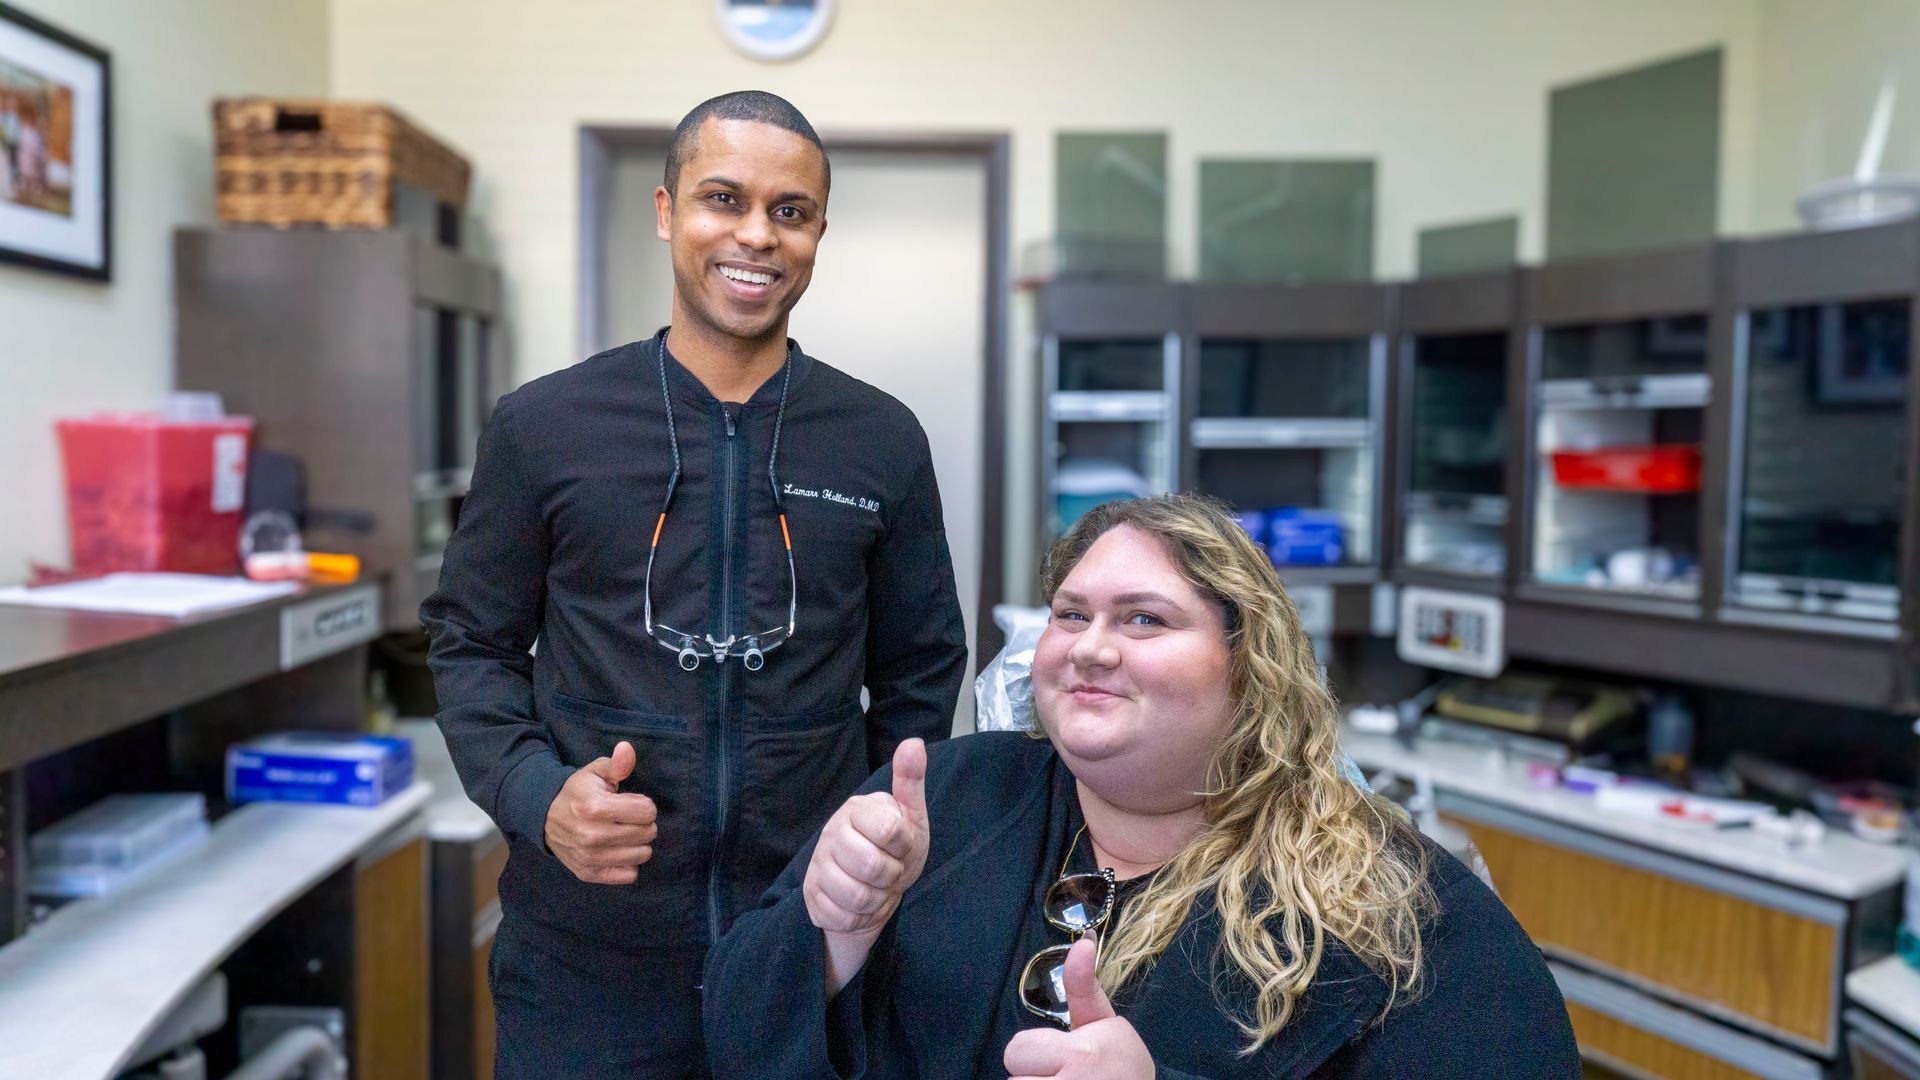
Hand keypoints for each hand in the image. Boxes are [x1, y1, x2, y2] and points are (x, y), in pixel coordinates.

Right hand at [544, 741, 658, 883]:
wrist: (544, 816)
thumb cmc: (577, 792)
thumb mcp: (595, 772)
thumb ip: (616, 763)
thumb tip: (627, 750)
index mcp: (596, 807)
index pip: (647, 811)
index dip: (643, 804)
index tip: (630, 803)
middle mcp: (592, 835)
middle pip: (647, 833)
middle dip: (643, 823)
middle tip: (627, 818)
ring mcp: (589, 857)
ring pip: (642, 855)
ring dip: (638, 843)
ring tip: (623, 833)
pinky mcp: (588, 873)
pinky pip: (629, 875)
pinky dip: (628, 863)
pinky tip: (617, 850)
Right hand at [804, 738, 929, 936]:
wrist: (874, 891)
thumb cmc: (894, 850)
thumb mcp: (910, 817)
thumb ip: (910, 781)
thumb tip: (914, 743)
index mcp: (856, 809)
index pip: (889, 829)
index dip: (903, 845)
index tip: (900, 844)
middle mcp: (831, 833)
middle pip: (873, 867)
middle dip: (892, 876)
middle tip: (889, 869)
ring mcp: (818, 866)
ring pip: (857, 896)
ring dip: (878, 899)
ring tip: (877, 887)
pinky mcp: (812, 897)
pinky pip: (843, 917)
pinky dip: (861, 917)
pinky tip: (861, 904)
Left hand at [1003, 937, 1153, 1079]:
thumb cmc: (1122, 1064)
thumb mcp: (1104, 1021)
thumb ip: (1082, 986)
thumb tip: (1082, 943)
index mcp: (1080, 1054)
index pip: (1017, 1049)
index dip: (1036, 1051)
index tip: (1064, 1055)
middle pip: (1014, 1077)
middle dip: (1034, 1075)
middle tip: (1065, 1074)